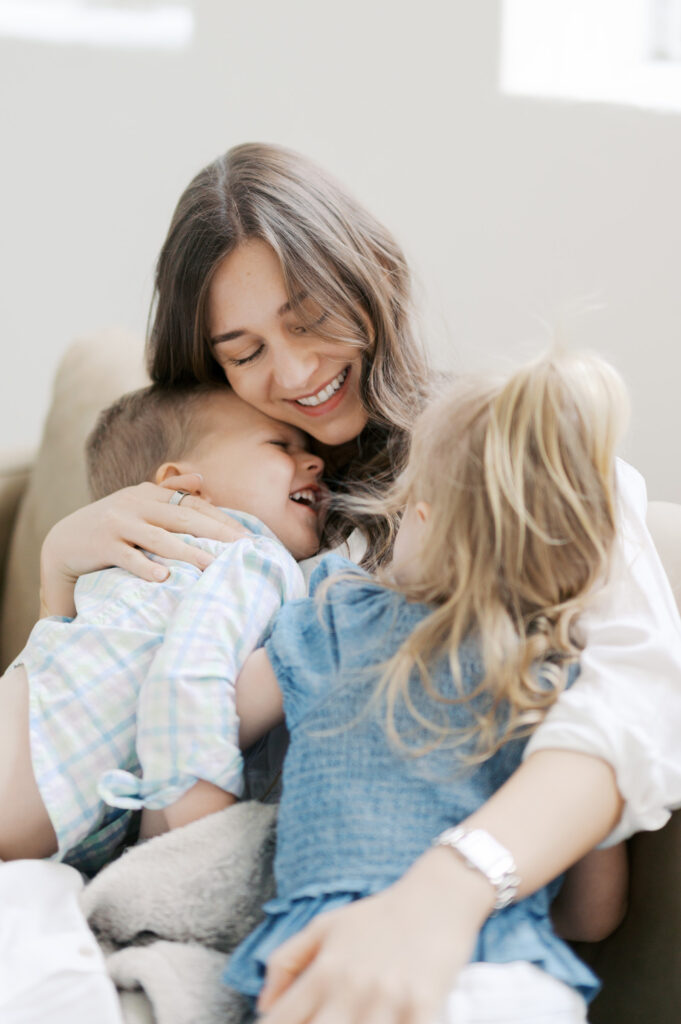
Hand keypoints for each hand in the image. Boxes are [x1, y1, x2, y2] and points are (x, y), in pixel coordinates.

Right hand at [40, 474, 249, 615]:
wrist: (64, 542)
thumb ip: (169, 492)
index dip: (221, 519)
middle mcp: (136, 504)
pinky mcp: (102, 545)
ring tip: (212, 566)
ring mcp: (118, 524)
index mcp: (149, 494)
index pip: (193, 505)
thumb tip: (201, 481)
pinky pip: (127, 557)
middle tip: (242, 549)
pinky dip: (145, 566)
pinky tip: (163, 577)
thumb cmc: (112, 526)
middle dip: (215, 533)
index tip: (247, 536)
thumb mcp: (138, 504)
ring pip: (159, 539)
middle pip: (183, 518)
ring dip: (188, 553)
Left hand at [257, 847, 493, 1023]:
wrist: (438, 896)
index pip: (280, 1021)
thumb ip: (287, 962)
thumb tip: (263, 1006)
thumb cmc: (380, 916)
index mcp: (325, 971)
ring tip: (352, 1021)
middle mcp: (351, 988)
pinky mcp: (424, 1007)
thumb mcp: (325, 926)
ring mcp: (388, 1001)